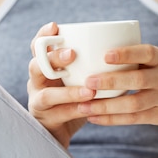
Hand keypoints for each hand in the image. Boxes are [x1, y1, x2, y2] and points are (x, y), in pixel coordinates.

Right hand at [27, 22, 95, 147]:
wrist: (63, 131)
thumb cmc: (76, 97)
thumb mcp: (80, 77)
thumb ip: (89, 63)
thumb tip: (120, 44)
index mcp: (44, 67)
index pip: (38, 47)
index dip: (44, 36)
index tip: (56, 27)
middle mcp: (36, 82)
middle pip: (36, 66)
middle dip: (53, 58)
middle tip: (72, 54)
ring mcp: (38, 102)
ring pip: (46, 94)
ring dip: (68, 92)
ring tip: (89, 90)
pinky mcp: (45, 120)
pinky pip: (58, 114)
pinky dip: (75, 110)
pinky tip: (90, 108)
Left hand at [77, 44, 157, 126]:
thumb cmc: (157, 73)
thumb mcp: (152, 61)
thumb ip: (130, 57)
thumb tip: (86, 50)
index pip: (146, 53)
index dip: (127, 54)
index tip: (105, 55)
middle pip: (138, 80)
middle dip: (111, 81)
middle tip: (88, 82)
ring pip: (134, 104)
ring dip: (107, 106)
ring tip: (84, 106)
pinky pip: (134, 119)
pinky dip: (112, 119)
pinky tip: (93, 117)